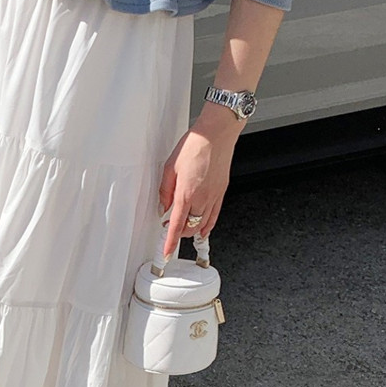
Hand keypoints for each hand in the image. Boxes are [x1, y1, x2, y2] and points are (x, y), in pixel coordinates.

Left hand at [157, 104, 240, 260]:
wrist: (216, 134)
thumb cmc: (194, 146)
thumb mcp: (169, 167)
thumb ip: (165, 191)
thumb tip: (164, 207)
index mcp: (186, 193)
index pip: (175, 225)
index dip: (170, 241)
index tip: (166, 252)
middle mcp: (202, 199)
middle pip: (189, 227)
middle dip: (178, 232)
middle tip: (170, 227)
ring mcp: (214, 197)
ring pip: (202, 224)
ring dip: (192, 229)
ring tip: (184, 229)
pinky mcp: (222, 192)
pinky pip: (214, 216)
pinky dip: (208, 225)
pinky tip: (204, 228)